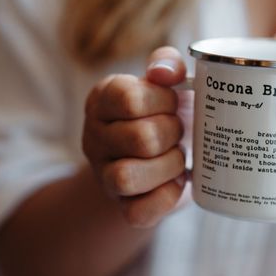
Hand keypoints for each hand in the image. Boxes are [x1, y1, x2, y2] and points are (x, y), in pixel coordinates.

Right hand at [83, 47, 187, 227]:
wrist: (164, 152)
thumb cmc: (167, 111)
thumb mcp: (167, 81)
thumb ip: (167, 63)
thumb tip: (164, 71)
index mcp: (103, 99)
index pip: (129, 98)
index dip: (163, 101)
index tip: (174, 102)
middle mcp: (95, 137)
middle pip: (139, 139)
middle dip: (172, 134)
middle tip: (179, 131)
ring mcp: (104, 175)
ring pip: (128, 178)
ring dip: (168, 166)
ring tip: (178, 157)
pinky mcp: (122, 207)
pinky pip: (139, 212)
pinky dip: (166, 197)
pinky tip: (176, 181)